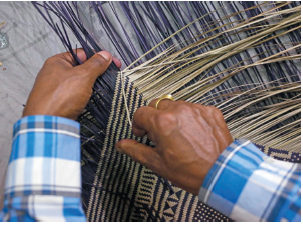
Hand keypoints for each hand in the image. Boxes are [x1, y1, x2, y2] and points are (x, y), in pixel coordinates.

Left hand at [23, 49, 120, 119]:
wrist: (48, 123)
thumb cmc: (61, 96)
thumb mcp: (83, 76)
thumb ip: (96, 64)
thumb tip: (105, 54)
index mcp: (58, 61)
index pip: (82, 53)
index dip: (99, 57)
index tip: (114, 63)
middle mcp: (55, 73)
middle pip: (82, 68)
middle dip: (97, 72)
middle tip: (112, 76)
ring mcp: (57, 88)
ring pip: (80, 82)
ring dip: (93, 85)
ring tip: (105, 88)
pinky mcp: (60, 101)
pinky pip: (77, 94)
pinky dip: (86, 95)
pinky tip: (94, 98)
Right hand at [115, 100, 232, 194]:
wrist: (220, 173)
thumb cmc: (190, 171)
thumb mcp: (157, 163)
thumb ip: (135, 150)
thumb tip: (122, 145)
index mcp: (162, 122)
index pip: (140, 112)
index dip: (138, 124)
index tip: (142, 133)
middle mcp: (179, 111)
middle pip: (157, 105)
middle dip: (154, 118)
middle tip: (160, 134)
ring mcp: (196, 109)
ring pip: (175, 105)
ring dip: (172, 116)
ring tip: (178, 135)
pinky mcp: (210, 111)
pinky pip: (193, 108)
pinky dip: (190, 118)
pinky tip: (193, 133)